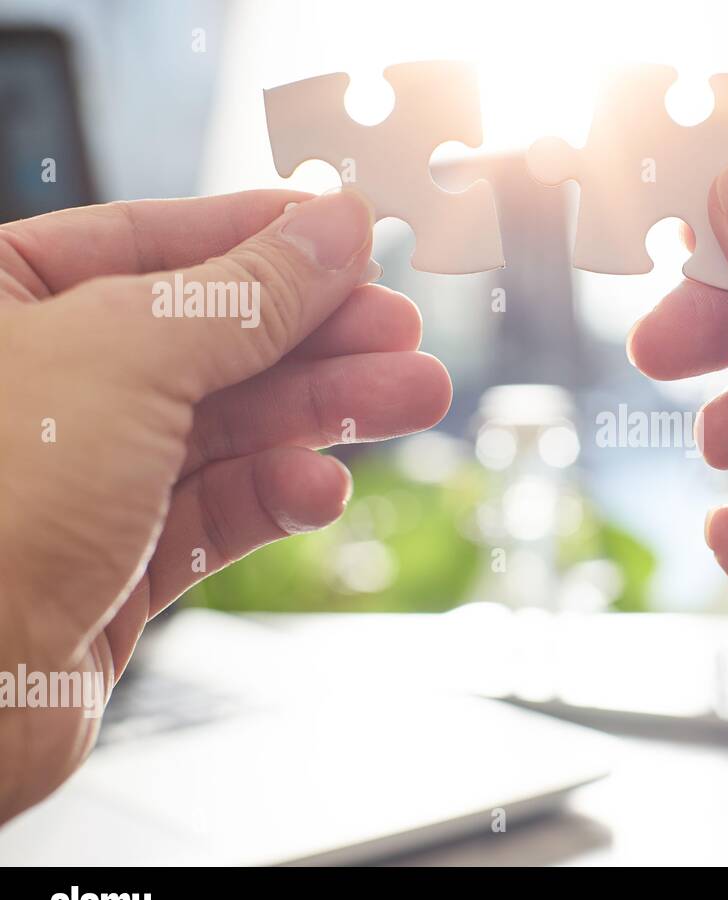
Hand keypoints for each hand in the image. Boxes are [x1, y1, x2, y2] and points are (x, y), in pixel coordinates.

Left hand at [0, 191, 450, 820]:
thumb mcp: (127, 355)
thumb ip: (246, 294)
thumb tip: (334, 230)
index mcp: (1, 300)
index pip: (152, 243)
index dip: (263, 240)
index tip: (354, 239)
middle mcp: (38, 385)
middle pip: (209, 342)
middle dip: (319, 339)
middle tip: (406, 335)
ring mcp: (76, 480)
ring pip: (226, 429)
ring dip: (323, 415)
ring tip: (410, 397)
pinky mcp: (112, 565)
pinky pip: (213, 513)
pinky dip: (275, 498)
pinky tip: (319, 489)